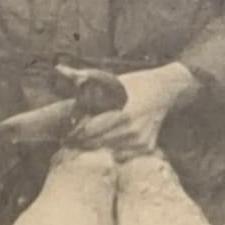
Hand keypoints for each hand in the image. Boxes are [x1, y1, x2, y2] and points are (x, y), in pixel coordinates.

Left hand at [71, 64, 198, 155]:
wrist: (165, 89)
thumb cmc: (135, 83)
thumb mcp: (111, 79)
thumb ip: (83, 77)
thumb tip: (58, 69)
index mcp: (122, 115)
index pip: (89, 131)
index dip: (75, 133)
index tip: (66, 133)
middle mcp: (132, 131)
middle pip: (96, 143)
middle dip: (82, 142)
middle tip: (71, 140)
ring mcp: (141, 141)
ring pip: (108, 150)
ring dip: (96, 147)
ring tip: (86, 142)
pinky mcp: (146, 147)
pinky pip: (121, 155)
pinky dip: (112, 150)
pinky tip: (107, 143)